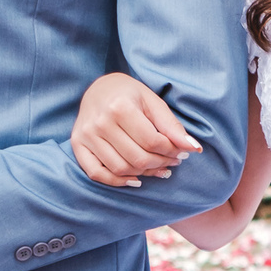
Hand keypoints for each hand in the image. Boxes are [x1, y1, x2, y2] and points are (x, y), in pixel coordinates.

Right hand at [71, 73, 201, 187]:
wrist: (98, 88)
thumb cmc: (129, 94)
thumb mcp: (152, 102)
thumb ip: (171, 125)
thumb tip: (193, 148)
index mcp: (119, 106)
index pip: (152, 141)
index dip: (172, 151)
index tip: (182, 152)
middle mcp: (100, 122)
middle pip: (137, 157)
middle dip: (161, 163)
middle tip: (173, 162)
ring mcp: (86, 135)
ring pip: (120, 168)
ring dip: (144, 174)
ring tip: (159, 169)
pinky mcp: (77, 145)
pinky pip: (97, 173)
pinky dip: (117, 182)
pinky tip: (135, 179)